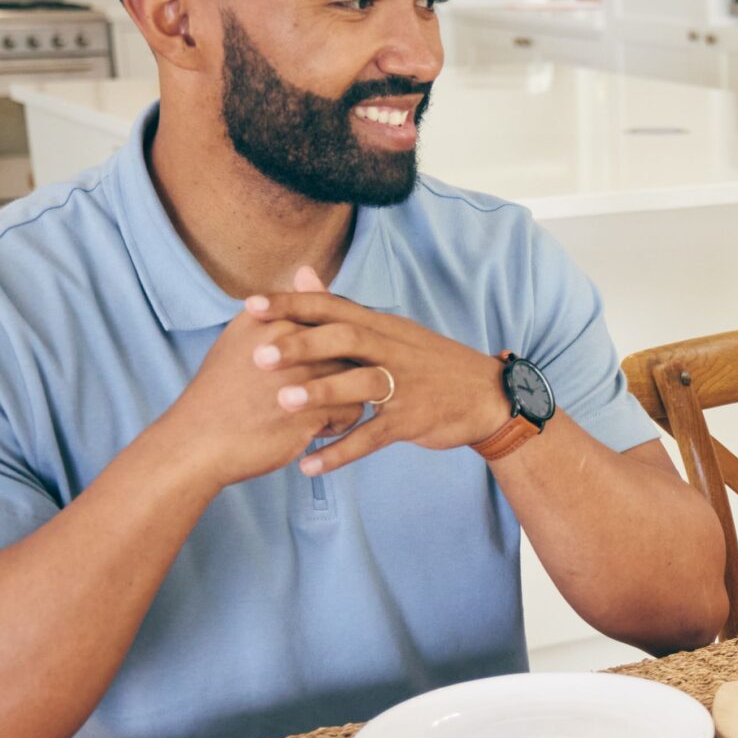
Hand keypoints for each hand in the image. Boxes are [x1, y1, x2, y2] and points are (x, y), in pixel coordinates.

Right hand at [155, 308, 367, 488]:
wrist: (198, 441)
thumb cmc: (226, 389)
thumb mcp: (246, 336)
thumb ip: (282, 307)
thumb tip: (308, 270)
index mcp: (271, 318)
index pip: (328, 318)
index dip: (327, 347)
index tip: (302, 365)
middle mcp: (287, 340)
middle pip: (348, 348)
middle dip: (339, 370)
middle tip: (307, 389)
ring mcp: (302, 375)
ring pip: (356, 377)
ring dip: (341, 396)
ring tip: (309, 407)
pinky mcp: (312, 411)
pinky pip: (353, 411)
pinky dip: (337, 423)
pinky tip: (307, 428)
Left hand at [244, 267, 510, 476]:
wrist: (486, 395)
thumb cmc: (428, 362)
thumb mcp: (391, 329)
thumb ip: (342, 307)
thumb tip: (302, 273)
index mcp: (382, 326)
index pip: (334, 307)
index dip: (293, 305)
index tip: (251, 305)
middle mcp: (392, 350)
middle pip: (346, 339)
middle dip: (302, 346)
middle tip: (260, 356)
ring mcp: (404, 386)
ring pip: (361, 385)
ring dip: (322, 394)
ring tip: (282, 404)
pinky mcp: (412, 421)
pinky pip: (373, 437)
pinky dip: (341, 451)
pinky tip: (308, 465)